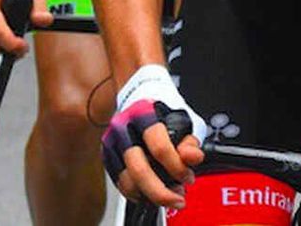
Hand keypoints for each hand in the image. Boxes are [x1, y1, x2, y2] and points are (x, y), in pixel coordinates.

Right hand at [102, 65, 207, 208]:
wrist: (137, 102)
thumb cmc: (162, 114)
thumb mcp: (183, 121)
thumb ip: (190, 142)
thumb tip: (193, 158)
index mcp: (144, 114)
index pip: (159, 147)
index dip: (177, 167)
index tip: (188, 177)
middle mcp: (123, 128)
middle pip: (139, 169)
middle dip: (161, 191)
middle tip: (178, 198)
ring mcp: (112, 143)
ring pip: (127, 180)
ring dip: (150, 195)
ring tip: (168, 195)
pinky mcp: (107, 157)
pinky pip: (120, 183)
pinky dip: (138, 193)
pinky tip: (152, 193)